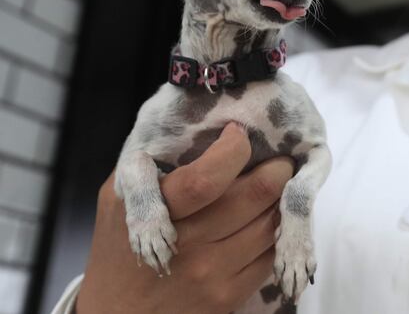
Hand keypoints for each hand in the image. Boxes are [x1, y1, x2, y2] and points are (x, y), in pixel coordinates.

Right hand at [76, 123, 293, 313]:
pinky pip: (270, 256)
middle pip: (255, 195)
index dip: (234, 149)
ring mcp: (210, 274)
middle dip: (277, 167)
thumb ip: (152, 163)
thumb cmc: (117, 246)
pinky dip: (277, 232)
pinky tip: (267, 220)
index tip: (239, 133)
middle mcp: (186, 245)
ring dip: (281, 199)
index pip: (206, 179)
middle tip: (278, 157)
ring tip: (276, 186)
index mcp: (154, 212)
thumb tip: (198, 123)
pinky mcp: (228, 297)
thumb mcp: (118, 198)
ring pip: (271, 223)